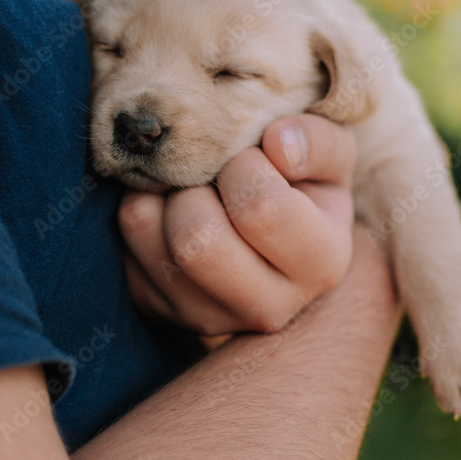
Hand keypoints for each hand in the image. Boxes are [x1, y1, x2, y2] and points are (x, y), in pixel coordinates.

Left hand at [118, 114, 356, 335]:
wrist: (283, 244)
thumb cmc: (307, 186)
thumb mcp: (333, 155)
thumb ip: (317, 141)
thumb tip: (276, 145)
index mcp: (320, 265)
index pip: (261, 209)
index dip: (247, 165)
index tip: (257, 158)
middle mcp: (267, 308)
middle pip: (196, 242)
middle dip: (197, 186)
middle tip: (216, 175)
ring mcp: (208, 318)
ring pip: (151, 238)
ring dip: (165, 194)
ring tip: (196, 188)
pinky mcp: (160, 311)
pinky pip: (126, 245)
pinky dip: (143, 207)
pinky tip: (174, 209)